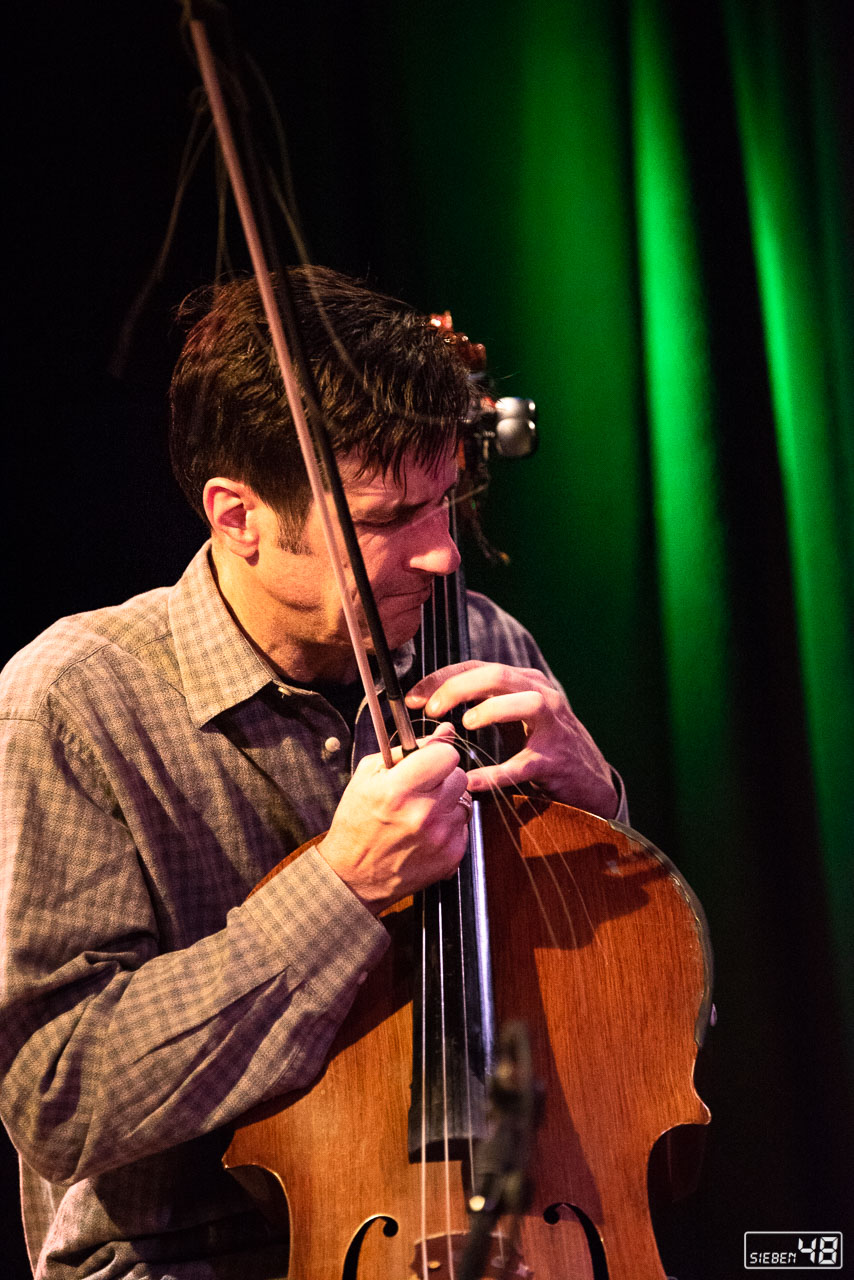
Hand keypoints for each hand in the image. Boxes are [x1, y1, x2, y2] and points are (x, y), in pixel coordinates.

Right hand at [317, 724, 470, 913]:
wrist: (354, 876)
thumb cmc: (357, 824)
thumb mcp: (368, 776)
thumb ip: (407, 750)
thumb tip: (444, 731)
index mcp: (398, 790)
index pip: (446, 754)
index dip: (438, 754)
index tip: (429, 760)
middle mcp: (423, 814)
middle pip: (459, 775)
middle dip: (443, 777)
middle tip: (422, 788)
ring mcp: (440, 837)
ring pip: (464, 800)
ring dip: (447, 802)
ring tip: (422, 813)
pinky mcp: (452, 855)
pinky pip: (464, 825)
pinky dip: (449, 825)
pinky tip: (427, 832)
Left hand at [406, 661, 617, 817]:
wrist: (590, 782)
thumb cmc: (544, 746)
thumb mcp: (515, 716)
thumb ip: (482, 703)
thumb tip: (434, 699)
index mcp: (525, 683)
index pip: (478, 667)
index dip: (442, 678)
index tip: (413, 697)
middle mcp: (541, 696)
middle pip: (499, 675)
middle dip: (460, 687)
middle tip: (430, 707)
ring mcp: (553, 727)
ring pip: (526, 703)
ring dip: (492, 710)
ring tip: (465, 722)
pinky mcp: (557, 760)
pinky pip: (526, 763)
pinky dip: (499, 773)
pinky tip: (475, 781)